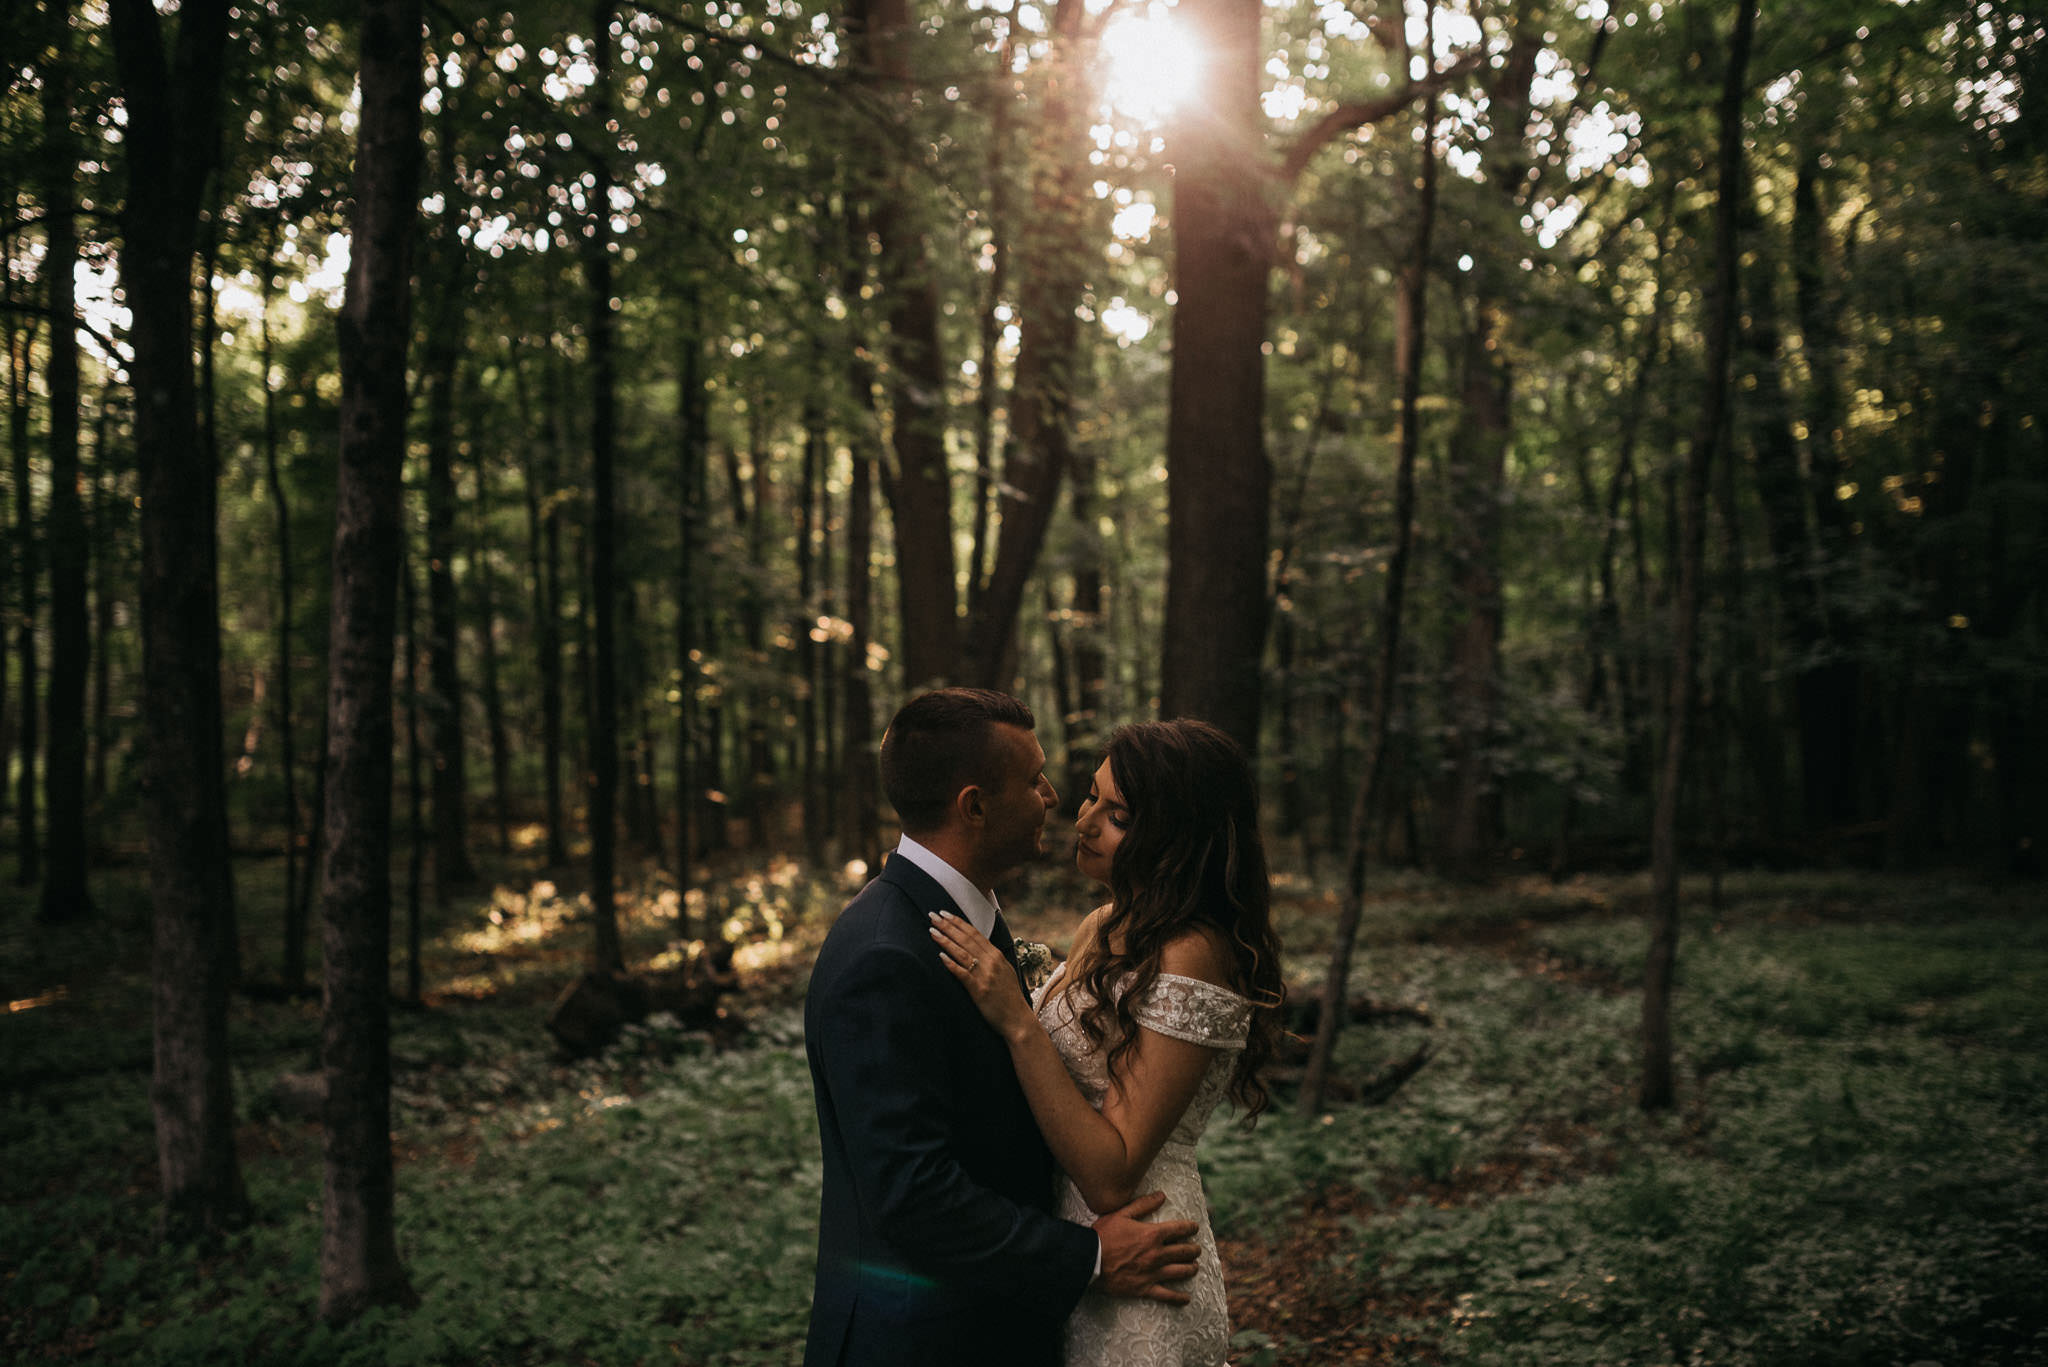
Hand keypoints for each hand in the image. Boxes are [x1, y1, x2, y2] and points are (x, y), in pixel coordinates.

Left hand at [929, 911, 1032, 1037]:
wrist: (1018, 1019)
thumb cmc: (1009, 997)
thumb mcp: (1005, 971)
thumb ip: (992, 959)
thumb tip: (976, 948)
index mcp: (997, 955)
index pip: (975, 934)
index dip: (958, 922)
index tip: (945, 913)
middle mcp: (992, 962)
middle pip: (966, 939)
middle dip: (948, 926)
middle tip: (933, 916)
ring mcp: (985, 975)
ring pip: (962, 953)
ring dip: (945, 940)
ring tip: (932, 931)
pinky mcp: (979, 990)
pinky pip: (962, 973)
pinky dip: (951, 963)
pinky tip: (940, 956)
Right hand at [1090, 1191, 1199, 1303]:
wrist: (1088, 1261)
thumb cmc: (1103, 1235)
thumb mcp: (1121, 1214)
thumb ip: (1143, 1204)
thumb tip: (1161, 1196)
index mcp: (1152, 1234)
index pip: (1179, 1230)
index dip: (1190, 1228)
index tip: (1194, 1228)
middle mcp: (1157, 1254)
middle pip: (1183, 1252)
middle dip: (1193, 1249)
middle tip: (1196, 1249)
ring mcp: (1152, 1273)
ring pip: (1180, 1271)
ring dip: (1191, 1268)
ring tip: (1195, 1267)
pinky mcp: (1145, 1288)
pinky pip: (1167, 1295)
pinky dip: (1178, 1297)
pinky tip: (1186, 1298)